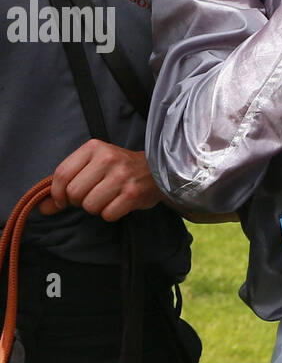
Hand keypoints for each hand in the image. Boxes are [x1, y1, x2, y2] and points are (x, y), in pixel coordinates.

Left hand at [39, 140, 163, 221]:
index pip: (62, 174)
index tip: (62, 200)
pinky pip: (107, 214)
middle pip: (74, 192)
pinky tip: (118, 204)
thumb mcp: (92, 165)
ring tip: (106, 199)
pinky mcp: (133, 194)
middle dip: (78, 201)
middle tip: (91, 196)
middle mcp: (108, 159)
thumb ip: (66, 184)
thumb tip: (43, 208)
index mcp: (94, 147)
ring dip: (95, 208)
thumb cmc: (119, 169)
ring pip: (89, 205)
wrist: (157, 170)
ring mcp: (122, 176)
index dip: (57, 193)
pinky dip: (109, 214)